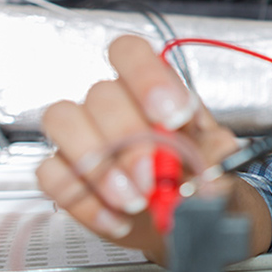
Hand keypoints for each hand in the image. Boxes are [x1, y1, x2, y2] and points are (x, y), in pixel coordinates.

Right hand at [35, 35, 245, 262]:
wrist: (185, 218)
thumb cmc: (198, 178)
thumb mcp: (219, 163)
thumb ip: (216, 157)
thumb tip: (213, 161)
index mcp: (155, 90)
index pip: (132, 53)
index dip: (147, 78)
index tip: (173, 116)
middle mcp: (115, 105)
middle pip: (102, 94)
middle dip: (130, 140)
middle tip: (154, 178)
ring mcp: (85, 136)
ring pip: (65, 122)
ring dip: (99, 166)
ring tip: (135, 200)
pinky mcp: (67, 172)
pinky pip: (52, 174)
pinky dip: (86, 201)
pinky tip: (119, 217)